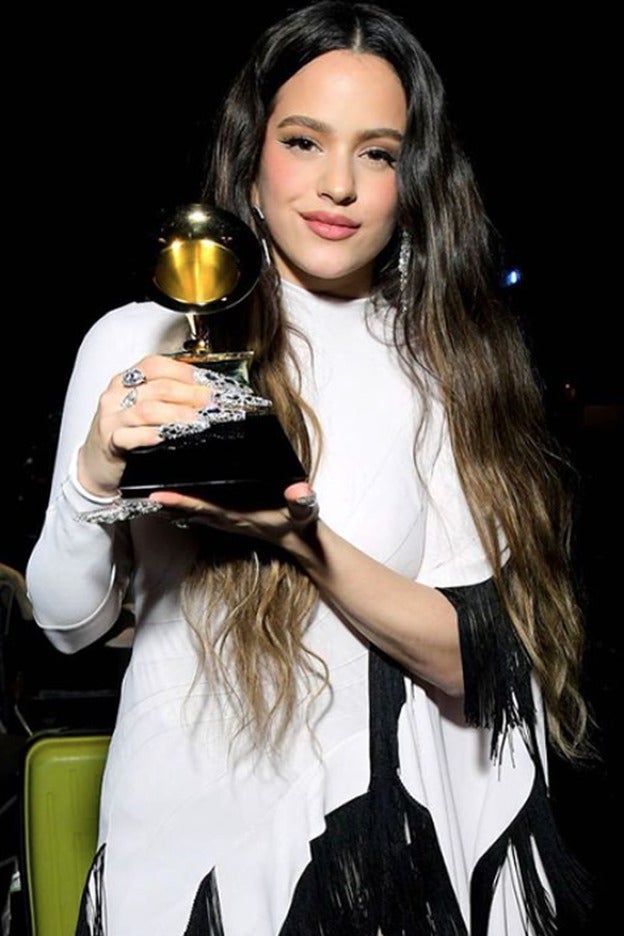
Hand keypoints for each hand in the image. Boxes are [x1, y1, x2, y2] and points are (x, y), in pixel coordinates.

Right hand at [77, 355, 211, 496]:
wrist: (95, 463)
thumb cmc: (122, 432)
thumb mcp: (138, 407)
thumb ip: (162, 396)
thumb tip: (200, 391)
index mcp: (124, 380)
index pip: (155, 365)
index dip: (183, 371)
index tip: (206, 381)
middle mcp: (116, 395)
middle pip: (158, 387)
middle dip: (189, 394)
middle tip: (209, 402)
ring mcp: (111, 418)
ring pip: (148, 410)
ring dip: (178, 414)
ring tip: (197, 420)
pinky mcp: (110, 442)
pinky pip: (133, 436)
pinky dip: (155, 435)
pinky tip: (170, 436)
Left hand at [148, 481, 319, 547]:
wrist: (300, 543)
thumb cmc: (299, 525)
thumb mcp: (304, 511)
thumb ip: (302, 502)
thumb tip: (300, 491)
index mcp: (237, 515)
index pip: (203, 506)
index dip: (180, 501)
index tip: (158, 495)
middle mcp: (225, 519)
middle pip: (187, 510)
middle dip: (164, 501)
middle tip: (136, 488)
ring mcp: (224, 520)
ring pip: (189, 512)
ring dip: (169, 504)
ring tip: (144, 490)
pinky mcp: (226, 517)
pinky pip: (198, 510)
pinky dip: (182, 504)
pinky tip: (171, 495)